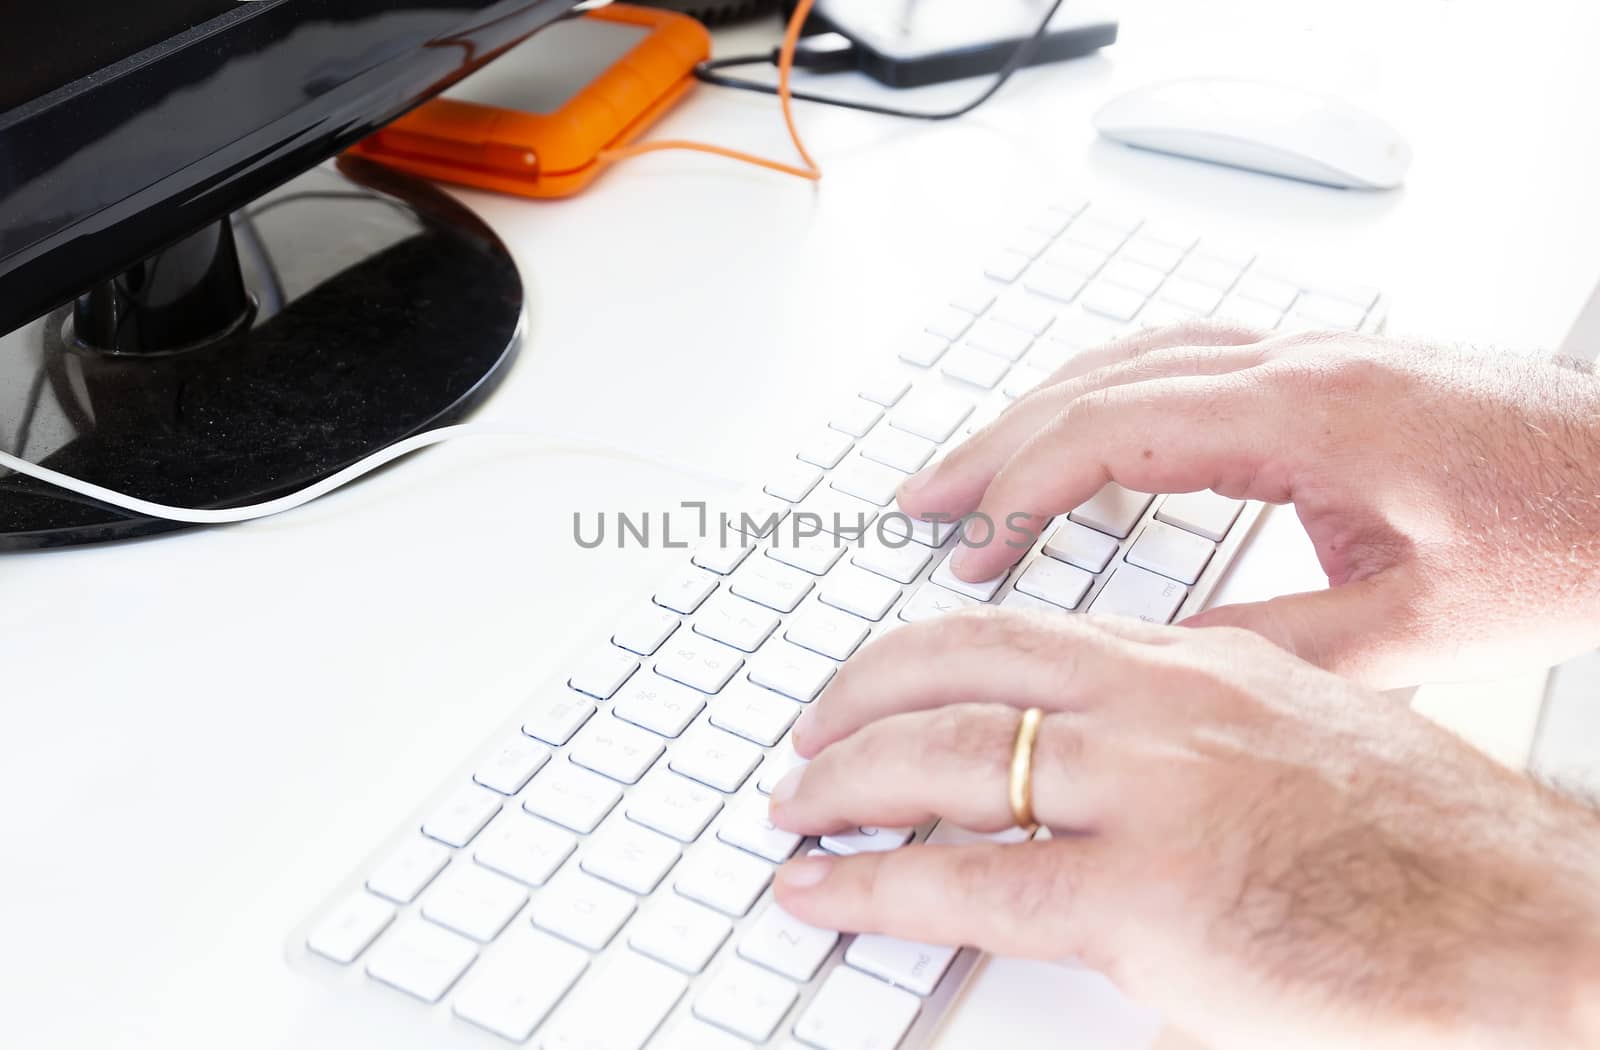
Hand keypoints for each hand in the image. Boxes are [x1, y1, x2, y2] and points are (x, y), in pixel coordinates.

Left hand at [770, 612, 1599, 1048]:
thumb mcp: (1300, 734)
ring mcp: (1147, 792)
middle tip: (806, 733)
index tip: (876, 679)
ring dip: (841, 782)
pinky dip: (869, 883)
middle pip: (955, 670)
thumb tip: (1109, 759)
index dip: (921, 655)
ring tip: (792, 807)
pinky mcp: (1144, 897)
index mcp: (1195, 660)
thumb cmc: (1430, 847)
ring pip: (941, 758)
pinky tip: (819, 890)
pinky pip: (963, 878)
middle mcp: (1159, 703)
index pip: (1016, 632)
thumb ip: (1194, 731)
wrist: (1523, 923)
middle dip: (855, 701)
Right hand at [896, 324, 1599, 685]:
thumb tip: (1147, 665)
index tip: (968, 546)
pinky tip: (1083, 419)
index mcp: (1306, 414)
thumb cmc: (1567, 537)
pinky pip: (1178, 356)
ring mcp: (1309, 354)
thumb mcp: (1417, 625)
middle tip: (923, 496)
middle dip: (996, 443)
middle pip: (1099, 382)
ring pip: (1132, 358)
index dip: (1022, 491)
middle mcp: (1295, 365)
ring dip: (1039, 410)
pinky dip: (1103, 390)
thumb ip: (1271, 642)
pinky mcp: (1325, 366)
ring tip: (974, 465)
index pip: (1111, 430)